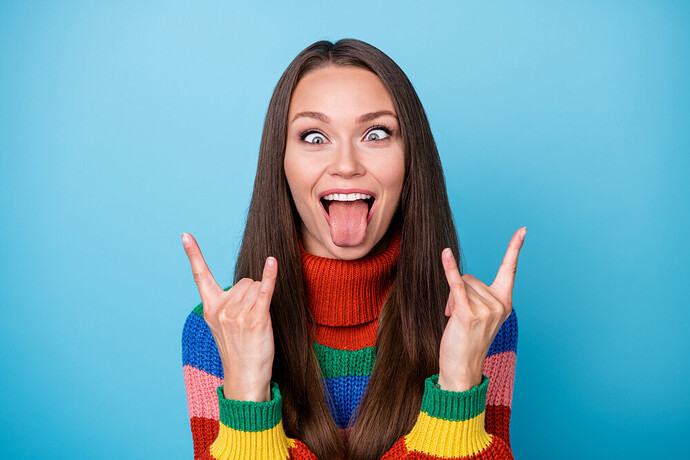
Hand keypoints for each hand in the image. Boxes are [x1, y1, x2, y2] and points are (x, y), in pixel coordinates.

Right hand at [182, 232, 276, 401]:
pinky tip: (272, 262)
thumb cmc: (239, 351)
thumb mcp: (223, 326)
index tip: (185, 235)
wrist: (245, 379)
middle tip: (250, 320)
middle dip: (252, 294)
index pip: (200, 276)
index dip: (193, 254)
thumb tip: (246, 284)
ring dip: (261, 299)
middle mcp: (221, 309)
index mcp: (210, 308)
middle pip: (244, 281)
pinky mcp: (256, 320)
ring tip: (257, 324)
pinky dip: (270, 276)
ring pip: (255, 286)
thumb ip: (227, 304)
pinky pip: (264, 291)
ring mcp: (238, 315)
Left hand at [438, 227, 525, 391]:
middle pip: (471, 278)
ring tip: (455, 322)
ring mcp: (486, 310)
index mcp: (505, 303)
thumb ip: (476, 295)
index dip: (515, 248)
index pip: (510, 270)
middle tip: (459, 318)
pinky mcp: (468, 314)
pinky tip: (445, 253)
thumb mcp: (478, 315)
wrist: (462, 370)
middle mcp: (499, 305)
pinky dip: (449, 269)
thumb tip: (458, 277)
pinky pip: (456, 285)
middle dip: (459, 294)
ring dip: (451, 301)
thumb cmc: (467, 341)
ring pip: (461, 284)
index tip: (523, 229)